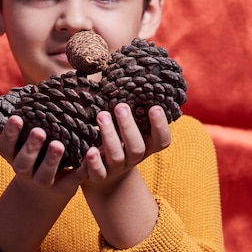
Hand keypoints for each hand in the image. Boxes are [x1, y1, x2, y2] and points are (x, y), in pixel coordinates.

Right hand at [0, 115, 88, 251]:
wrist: (43, 194)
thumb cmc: (30, 157)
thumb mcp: (17, 144)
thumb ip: (6, 125)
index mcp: (14, 157)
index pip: (5, 148)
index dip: (9, 134)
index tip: (17, 117)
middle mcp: (26, 172)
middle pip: (23, 163)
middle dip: (30, 147)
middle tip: (39, 131)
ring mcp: (44, 182)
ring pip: (45, 175)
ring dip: (51, 160)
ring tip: (58, 145)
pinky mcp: (64, 188)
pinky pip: (72, 180)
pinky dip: (80, 170)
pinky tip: (88, 155)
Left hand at [80, 103, 169, 247]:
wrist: (105, 175)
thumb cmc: (119, 140)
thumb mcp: (127, 127)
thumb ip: (131, 110)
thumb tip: (127, 75)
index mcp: (146, 145)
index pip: (161, 141)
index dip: (160, 126)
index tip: (155, 107)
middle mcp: (133, 158)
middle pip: (136, 147)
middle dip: (129, 126)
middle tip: (121, 106)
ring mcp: (116, 168)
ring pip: (117, 156)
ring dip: (110, 136)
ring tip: (102, 115)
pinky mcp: (99, 176)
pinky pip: (98, 173)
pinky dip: (94, 163)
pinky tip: (90, 152)